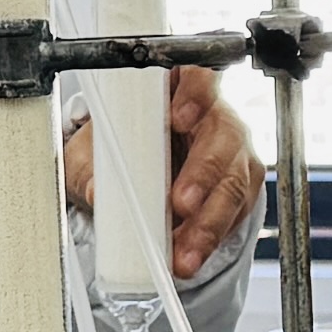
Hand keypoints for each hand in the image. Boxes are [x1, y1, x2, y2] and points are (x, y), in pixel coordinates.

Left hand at [64, 65, 260, 284]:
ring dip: (209, 221)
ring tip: (184, 252)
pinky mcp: (239, 187)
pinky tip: (191, 254)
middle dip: (203, 173)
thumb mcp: (97, 148)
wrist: (137, 168)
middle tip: (180, 203)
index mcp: (180, 91)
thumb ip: (91, 165)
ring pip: (235, 181)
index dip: (194, 96)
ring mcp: (232, 153)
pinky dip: (213, 236)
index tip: (177, 118)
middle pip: (223, 136)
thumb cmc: (122, 144)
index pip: (199, 77)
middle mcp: (214, 117)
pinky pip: (236, 211)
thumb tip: (95, 191)